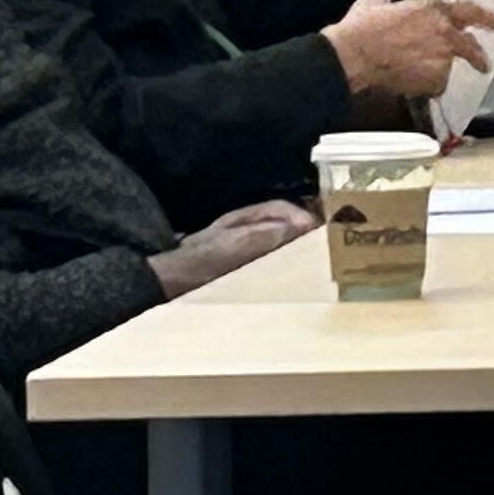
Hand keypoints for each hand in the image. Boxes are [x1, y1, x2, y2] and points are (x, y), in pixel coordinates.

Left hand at [148, 199, 317, 299]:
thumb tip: (298, 227)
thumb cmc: (197, 264)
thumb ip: (262, 236)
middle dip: (305, 231)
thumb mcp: (231, 248)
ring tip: (314, 259)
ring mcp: (240, 246)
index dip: (304, 217)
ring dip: (296, 246)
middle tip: (326, 245)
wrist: (166, 284)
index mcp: (243, 219)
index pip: (282, 209)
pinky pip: (268, 257)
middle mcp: (243, 228)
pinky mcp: (238, 264)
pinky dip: (283, 261)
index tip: (323, 230)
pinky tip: (290, 274)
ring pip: (277, 240)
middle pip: (282, 223)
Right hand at [324, 0, 493, 100]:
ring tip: (417, 74)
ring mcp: (442, 56)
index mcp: (433, 9)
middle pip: (471, 45)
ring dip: (438, 70)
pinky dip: (427, 86)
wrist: (356, 55)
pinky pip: (435, 85)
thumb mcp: (372, 4)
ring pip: (448, 67)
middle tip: (483, 63)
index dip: (486, 17)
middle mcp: (445, 31)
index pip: (470, 11)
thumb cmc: (362, 28)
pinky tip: (411, 84)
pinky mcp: (435, 78)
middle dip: (478, 56)